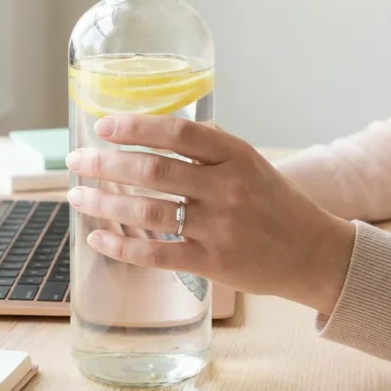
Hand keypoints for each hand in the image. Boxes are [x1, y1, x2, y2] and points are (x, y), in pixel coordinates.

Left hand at [64, 115, 356, 313]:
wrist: (314, 253)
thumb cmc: (275, 204)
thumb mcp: (251, 163)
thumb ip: (210, 147)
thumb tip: (157, 128)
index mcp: (237, 156)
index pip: (178, 134)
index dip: (135, 128)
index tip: (103, 127)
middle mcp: (227, 189)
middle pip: (153, 172)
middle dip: (105, 165)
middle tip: (76, 161)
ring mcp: (220, 228)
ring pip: (148, 211)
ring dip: (105, 202)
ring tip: (77, 195)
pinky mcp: (213, 263)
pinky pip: (158, 253)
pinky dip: (122, 246)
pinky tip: (98, 238)